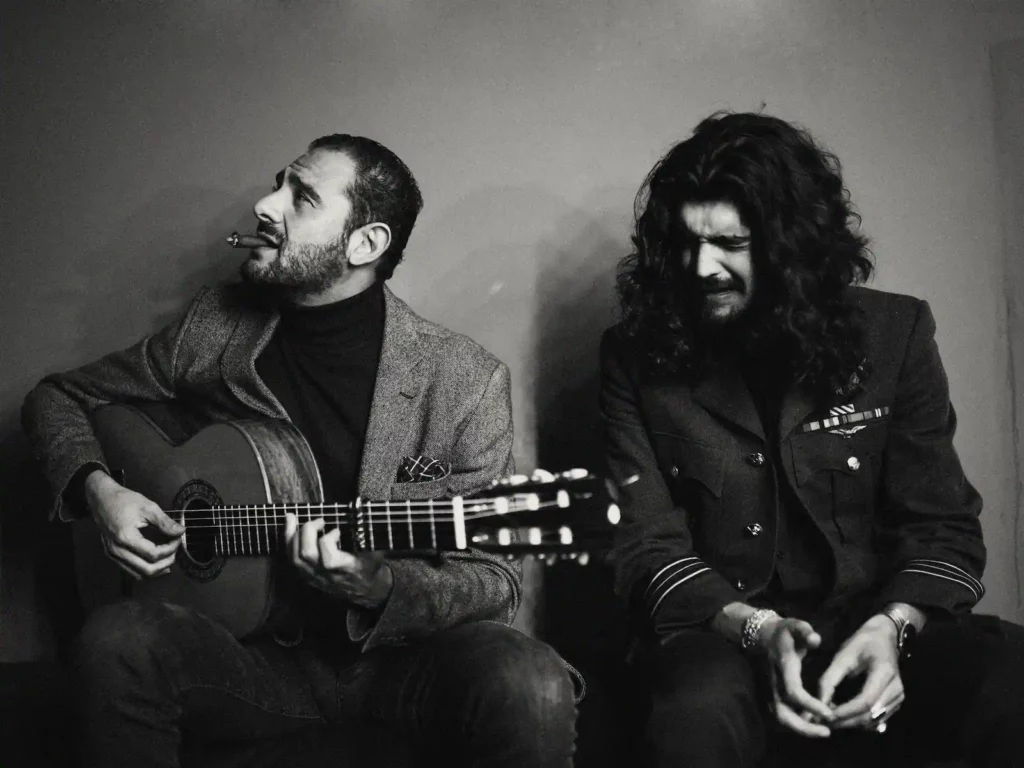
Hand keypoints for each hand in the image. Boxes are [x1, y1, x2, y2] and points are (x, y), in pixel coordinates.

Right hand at [84, 469, 183, 578]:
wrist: (101, 499)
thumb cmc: (124, 500)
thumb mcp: (148, 507)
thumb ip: (165, 522)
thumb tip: (181, 532)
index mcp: (126, 538)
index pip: (154, 554)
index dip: (170, 549)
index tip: (178, 538)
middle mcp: (117, 551)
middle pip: (147, 570)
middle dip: (166, 562)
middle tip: (175, 550)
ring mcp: (112, 555)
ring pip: (138, 574)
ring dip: (157, 570)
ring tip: (168, 557)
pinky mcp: (112, 555)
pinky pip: (131, 570)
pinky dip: (146, 569)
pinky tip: (156, 562)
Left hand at [284, 514, 393, 608]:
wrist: (365, 589)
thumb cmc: (370, 566)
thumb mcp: (376, 552)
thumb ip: (367, 536)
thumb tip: (360, 512)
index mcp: (347, 570)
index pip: (329, 560)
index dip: (329, 540)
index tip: (337, 530)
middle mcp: (328, 576)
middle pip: (306, 555)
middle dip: (308, 531)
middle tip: (319, 521)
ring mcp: (315, 577)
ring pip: (294, 558)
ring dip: (292, 535)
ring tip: (293, 518)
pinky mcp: (307, 576)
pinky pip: (291, 559)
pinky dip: (287, 540)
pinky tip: (289, 525)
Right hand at [759, 616, 833, 737]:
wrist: (761, 635)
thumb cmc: (783, 632)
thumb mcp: (794, 626)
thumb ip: (805, 631)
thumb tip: (815, 640)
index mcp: (783, 668)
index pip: (794, 692)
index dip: (810, 705)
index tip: (829, 713)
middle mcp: (775, 683)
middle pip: (783, 714)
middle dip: (804, 728)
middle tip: (826, 732)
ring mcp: (771, 691)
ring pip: (781, 718)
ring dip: (801, 729)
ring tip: (822, 732)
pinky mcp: (771, 695)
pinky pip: (782, 716)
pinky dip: (797, 724)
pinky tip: (814, 724)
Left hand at [818, 615, 903, 729]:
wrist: (885, 637)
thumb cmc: (863, 642)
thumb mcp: (844, 654)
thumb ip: (831, 677)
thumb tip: (819, 701)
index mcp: (884, 672)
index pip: (865, 700)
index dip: (845, 711)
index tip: (825, 715)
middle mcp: (896, 689)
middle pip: (870, 714)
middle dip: (845, 721)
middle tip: (822, 721)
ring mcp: (898, 698)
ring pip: (874, 720)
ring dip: (851, 724)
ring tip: (830, 720)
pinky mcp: (896, 703)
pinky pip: (877, 719)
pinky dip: (859, 722)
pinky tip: (843, 718)